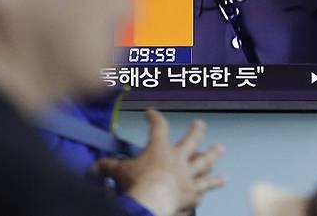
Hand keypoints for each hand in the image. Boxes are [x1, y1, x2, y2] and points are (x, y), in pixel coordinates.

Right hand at [95, 110, 225, 215]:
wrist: (152, 202)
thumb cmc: (136, 183)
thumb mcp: (119, 172)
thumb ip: (109, 167)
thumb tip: (95, 166)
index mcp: (160, 149)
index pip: (158, 127)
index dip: (155, 118)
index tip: (151, 113)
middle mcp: (179, 159)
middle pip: (192, 140)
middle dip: (196, 130)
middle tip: (201, 124)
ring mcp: (189, 175)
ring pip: (205, 162)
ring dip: (213, 155)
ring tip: (220, 150)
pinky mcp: (193, 193)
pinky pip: (203, 189)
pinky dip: (207, 187)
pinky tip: (213, 186)